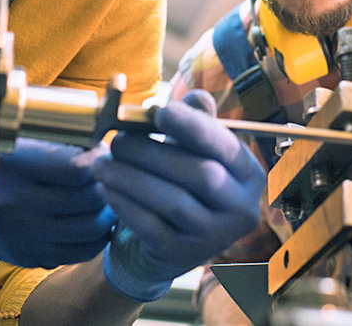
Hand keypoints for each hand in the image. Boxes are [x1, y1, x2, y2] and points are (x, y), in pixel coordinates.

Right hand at [0, 131, 116, 268]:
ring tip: (106, 198)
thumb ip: (51, 141)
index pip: (78, 169)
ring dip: (107, 212)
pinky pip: (80, 252)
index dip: (99, 160)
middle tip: (109, 175)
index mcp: (18, 169)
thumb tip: (97, 144)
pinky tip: (95, 222)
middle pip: (89, 200)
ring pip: (91, 229)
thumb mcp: (11, 139)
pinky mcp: (32, 256)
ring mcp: (28, 235)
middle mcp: (22, 205)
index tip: (103, 152)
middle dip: (108, 185)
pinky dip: (96, 237)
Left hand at [93, 90, 264, 300]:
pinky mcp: (183, 254)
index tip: (159, 110)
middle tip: (116, 140)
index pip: (225, 146)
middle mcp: (241, 208)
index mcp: (249, 175)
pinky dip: (124, 204)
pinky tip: (105, 188)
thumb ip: (196, 121)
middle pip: (200, 175)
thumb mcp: (195, 150)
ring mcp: (214, 236)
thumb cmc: (186, 180)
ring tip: (101, 163)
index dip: (193, 127)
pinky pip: (150, 226)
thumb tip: (196, 98)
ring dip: (130, 178)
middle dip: (153, 153)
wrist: (177, 238)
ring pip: (172, 202)